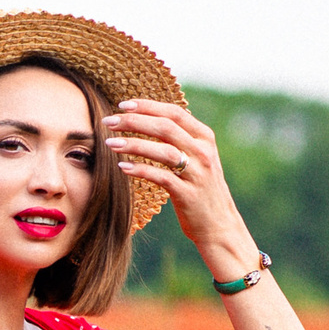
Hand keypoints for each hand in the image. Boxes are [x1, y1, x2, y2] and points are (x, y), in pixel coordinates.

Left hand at [103, 99, 259, 281]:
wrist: (219, 225)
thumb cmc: (200, 188)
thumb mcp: (197, 157)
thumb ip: (180, 138)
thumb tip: (149, 118)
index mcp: (205, 137)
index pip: (174, 113)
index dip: (148, 106)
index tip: (123, 104)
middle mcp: (204, 152)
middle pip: (165, 128)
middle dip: (134, 121)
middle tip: (109, 121)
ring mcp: (198, 173)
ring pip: (163, 151)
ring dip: (134, 145)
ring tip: (110, 143)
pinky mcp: (189, 194)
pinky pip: (162, 178)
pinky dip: (141, 170)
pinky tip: (122, 167)